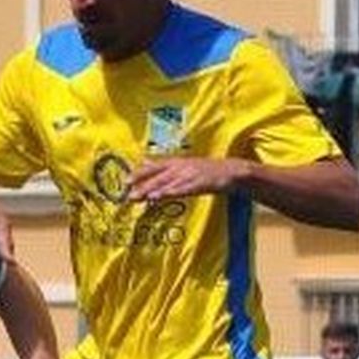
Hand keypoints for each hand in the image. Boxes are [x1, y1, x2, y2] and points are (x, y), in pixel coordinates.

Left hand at [125, 156, 247, 201]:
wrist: (231, 171)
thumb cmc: (206, 171)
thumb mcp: (184, 165)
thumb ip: (164, 166)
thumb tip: (144, 162)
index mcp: (177, 162)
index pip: (155, 166)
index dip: (140, 173)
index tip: (126, 181)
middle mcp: (182, 166)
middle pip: (159, 175)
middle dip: (143, 184)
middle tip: (128, 193)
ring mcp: (191, 174)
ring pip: (169, 183)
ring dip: (154, 190)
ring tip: (140, 196)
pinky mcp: (200, 182)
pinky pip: (184, 189)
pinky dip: (172, 192)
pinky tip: (162, 196)